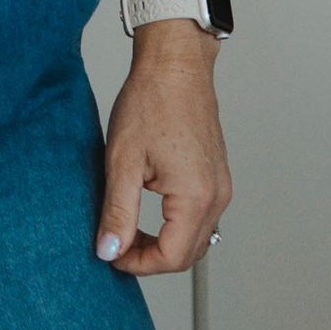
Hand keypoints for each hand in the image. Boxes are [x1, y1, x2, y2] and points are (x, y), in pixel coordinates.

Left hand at [94, 25, 230, 274]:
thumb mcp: (123, 161)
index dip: (137, 264)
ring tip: (129, 229)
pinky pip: (201, 218)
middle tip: (116, 245)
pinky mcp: (217, 177)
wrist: (175, 65)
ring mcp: (221, 187)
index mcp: (195, 197)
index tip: (110, 253)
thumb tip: (109, 250)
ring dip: (163, 243)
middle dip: (150, 258)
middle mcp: (217, 196)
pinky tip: (149, 212)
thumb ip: (118, 212)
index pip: (171, 258)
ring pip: (195, 238)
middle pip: (187, 255)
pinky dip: (176, 226)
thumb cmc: (152, 101)